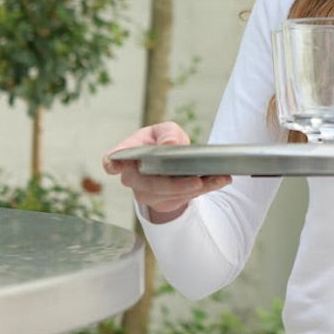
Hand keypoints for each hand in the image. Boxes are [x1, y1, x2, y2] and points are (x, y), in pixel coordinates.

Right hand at [102, 121, 230, 223]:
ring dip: (196, 189)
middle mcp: (133, 177)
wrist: (173, 161)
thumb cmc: (164, 141)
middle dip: (174, 185)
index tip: (115, 165)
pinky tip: (221, 181)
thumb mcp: (167, 130)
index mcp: (128, 155)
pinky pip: (185, 199)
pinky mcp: (164, 202)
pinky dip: (205, 189)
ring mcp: (147, 193)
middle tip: (197, 181)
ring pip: (169, 195)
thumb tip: (169, 145)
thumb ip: (168, 134)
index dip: (112, 163)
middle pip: (148, 185)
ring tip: (219, 178)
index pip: (112, 160)